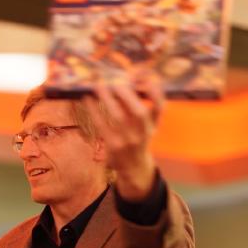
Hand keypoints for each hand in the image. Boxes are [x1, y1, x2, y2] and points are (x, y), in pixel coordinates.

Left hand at [83, 76, 164, 200]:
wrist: (134, 167)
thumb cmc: (139, 139)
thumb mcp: (148, 126)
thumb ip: (144, 107)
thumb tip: (128, 81)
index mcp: (153, 125)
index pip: (160, 108)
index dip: (156, 94)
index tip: (149, 79)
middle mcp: (143, 133)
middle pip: (139, 113)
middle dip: (127, 95)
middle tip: (115, 81)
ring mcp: (128, 141)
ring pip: (118, 117)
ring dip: (107, 99)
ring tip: (98, 86)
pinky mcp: (113, 145)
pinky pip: (102, 125)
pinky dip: (94, 110)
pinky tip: (87, 100)